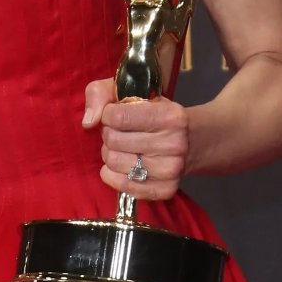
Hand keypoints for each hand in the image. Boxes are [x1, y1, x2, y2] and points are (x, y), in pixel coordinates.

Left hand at [81, 81, 190, 202]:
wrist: (193, 140)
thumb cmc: (156, 114)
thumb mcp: (133, 91)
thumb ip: (101, 93)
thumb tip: (88, 122)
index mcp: (170, 116)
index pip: (118, 117)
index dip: (107, 115)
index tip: (113, 115)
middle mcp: (174, 144)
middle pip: (114, 141)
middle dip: (108, 135)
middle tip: (118, 132)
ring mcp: (171, 170)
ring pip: (115, 163)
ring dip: (110, 154)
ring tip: (121, 148)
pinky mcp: (165, 190)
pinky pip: (123, 185)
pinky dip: (113, 175)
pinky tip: (120, 165)